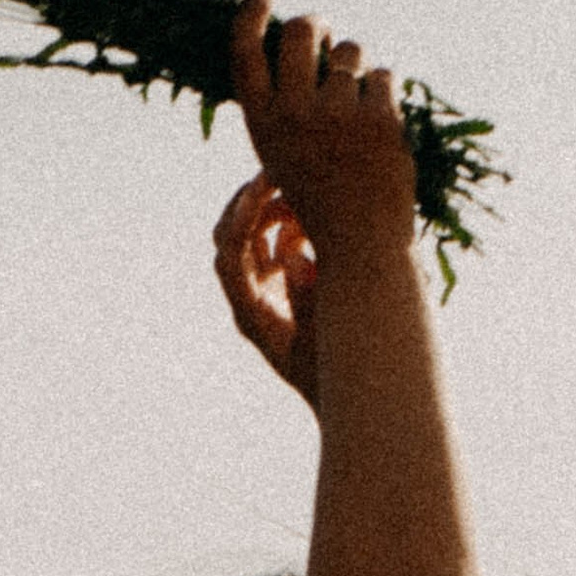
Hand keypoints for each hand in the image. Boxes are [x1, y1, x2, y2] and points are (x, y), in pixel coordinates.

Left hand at [214, 172, 320, 410]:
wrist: (346, 403)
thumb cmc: (338, 376)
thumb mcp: (328, 336)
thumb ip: (308, 294)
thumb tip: (289, 253)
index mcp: (252, 315)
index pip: (230, 255)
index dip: (242, 214)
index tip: (263, 183)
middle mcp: (249, 302)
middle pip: (229, 239)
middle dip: (249, 202)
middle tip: (278, 171)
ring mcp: (262, 295)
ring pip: (250, 240)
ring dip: (270, 213)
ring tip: (303, 197)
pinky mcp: (279, 291)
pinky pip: (271, 249)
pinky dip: (285, 229)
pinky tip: (311, 223)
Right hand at [227, 0, 413, 268]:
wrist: (362, 244)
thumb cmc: (321, 195)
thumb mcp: (283, 151)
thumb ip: (284, 101)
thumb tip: (304, 35)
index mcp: (263, 125)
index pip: (246, 53)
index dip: (250, 16)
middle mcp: (295, 114)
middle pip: (300, 32)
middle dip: (316, 25)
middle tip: (325, 34)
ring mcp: (339, 114)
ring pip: (350, 50)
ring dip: (355, 63)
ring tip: (356, 100)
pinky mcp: (379, 118)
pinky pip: (383, 75)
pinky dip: (383, 92)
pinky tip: (379, 124)